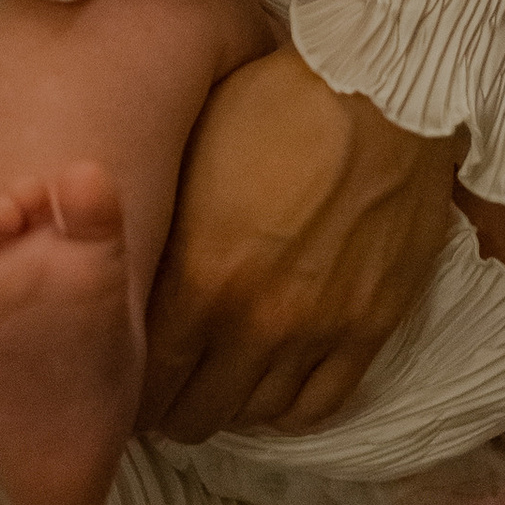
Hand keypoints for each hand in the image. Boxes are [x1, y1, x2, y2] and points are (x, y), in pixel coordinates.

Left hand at [141, 50, 460, 442]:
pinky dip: (289, 409)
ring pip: (256, 413)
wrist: (378, 91)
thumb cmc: (274, 104)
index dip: (132, 386)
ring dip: (230, 407)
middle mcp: (254, 318)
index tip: (125, 377)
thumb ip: (163, 231)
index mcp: (199, 274)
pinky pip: (322, 403)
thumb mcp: (189, 156)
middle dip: (173, 407)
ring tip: (220, 387)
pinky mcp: (370, 327)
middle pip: (196, 410)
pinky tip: (273, 388)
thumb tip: (133, 272)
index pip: (148, 374)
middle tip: (168, 390)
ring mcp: (317, 329)